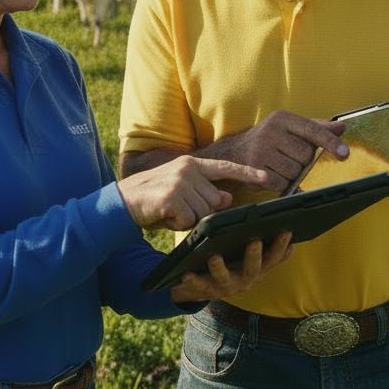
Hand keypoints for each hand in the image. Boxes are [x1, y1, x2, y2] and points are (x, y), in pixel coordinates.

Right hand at [117, 155, 280, 230]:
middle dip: (202, 212)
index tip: (269, 179)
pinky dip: (178, 224)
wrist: (119, 201)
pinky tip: (164, 217)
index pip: (226, 167)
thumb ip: (205, 191)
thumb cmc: (153, 199)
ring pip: (204, 213)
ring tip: (169, 212)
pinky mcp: (172, 197)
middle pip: (216, 200)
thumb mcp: (181, 190)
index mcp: (192, 163)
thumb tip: (227, 198)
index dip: (249, 174)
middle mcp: (188, 168)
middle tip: (178, 209)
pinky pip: (189, 220)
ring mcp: (180, 181)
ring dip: (188, 219)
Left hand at [169, 232, 293, 303]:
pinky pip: (200, 286)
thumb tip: (267, 216)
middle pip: (254, 269)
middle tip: (255, 241)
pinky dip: (194, 279)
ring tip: (214, 256)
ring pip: (225, 278)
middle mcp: (246, 280)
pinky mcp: (207, 291)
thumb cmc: (229, 260)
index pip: (274, 258)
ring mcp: (227, 287)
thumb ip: (257, 239)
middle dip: (255, 255)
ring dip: (220, 268)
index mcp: (258, 269)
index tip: (287, 231)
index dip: (282, 247)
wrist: (203, 286)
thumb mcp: (245, 253)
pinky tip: (187, 272)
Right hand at [217, 111, 347, 185]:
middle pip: (305, 155)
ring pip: (294, 171)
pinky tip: (271, 174)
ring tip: (278, 165)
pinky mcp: (254, 169)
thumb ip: (316, 128)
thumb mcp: (290, 128)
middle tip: (288, 156)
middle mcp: (271, 131)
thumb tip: (341, 127)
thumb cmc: (270, 139)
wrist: (235, 151)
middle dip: (302, 161)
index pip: (312, 130)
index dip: (330, 142)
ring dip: (291, 173)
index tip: (344, 154)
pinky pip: (281, 183)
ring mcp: (261, 150)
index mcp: (283, 118)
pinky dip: (280, 183)